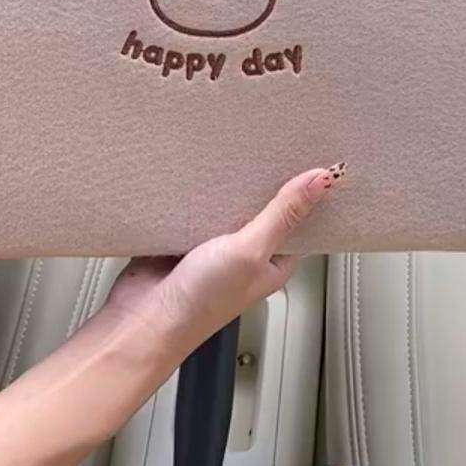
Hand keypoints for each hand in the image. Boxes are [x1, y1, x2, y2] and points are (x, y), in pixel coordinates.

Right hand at [104, 163, 346, 358]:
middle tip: (273, 148)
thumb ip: (283, 215)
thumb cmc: (200, 303)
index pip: (298, 224)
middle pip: (262, 212)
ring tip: (236, 154)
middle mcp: (244, 257)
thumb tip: (322, 182)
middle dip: (263, 186)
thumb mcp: (250, 251)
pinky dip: (194, 196)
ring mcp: (211, 247)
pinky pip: (193, 210)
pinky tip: (198, 177)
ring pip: (226, 208)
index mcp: (272, 265)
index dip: (306, 196)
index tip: (313, 163)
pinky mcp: (181, 240)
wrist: (143, 318)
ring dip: (226, 190)